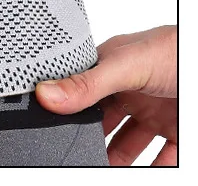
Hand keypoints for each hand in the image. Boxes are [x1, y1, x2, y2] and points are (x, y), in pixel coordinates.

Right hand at [35, 25, 175, 165]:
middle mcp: (130, 90)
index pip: (82, 93)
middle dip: (90, 140)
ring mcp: (153, 112)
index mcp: (111, 67)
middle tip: (76, 156)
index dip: (69, 112)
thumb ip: (87, 84)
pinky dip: (149, 171)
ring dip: (116, 160)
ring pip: (128, 145)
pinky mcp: (176, 131)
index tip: (54, 130)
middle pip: (103, 123)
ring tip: (102, 168)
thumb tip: (46, 94)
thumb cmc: (177, 49)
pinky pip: (160, 159)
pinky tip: (140, 175)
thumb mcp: (126, 66)